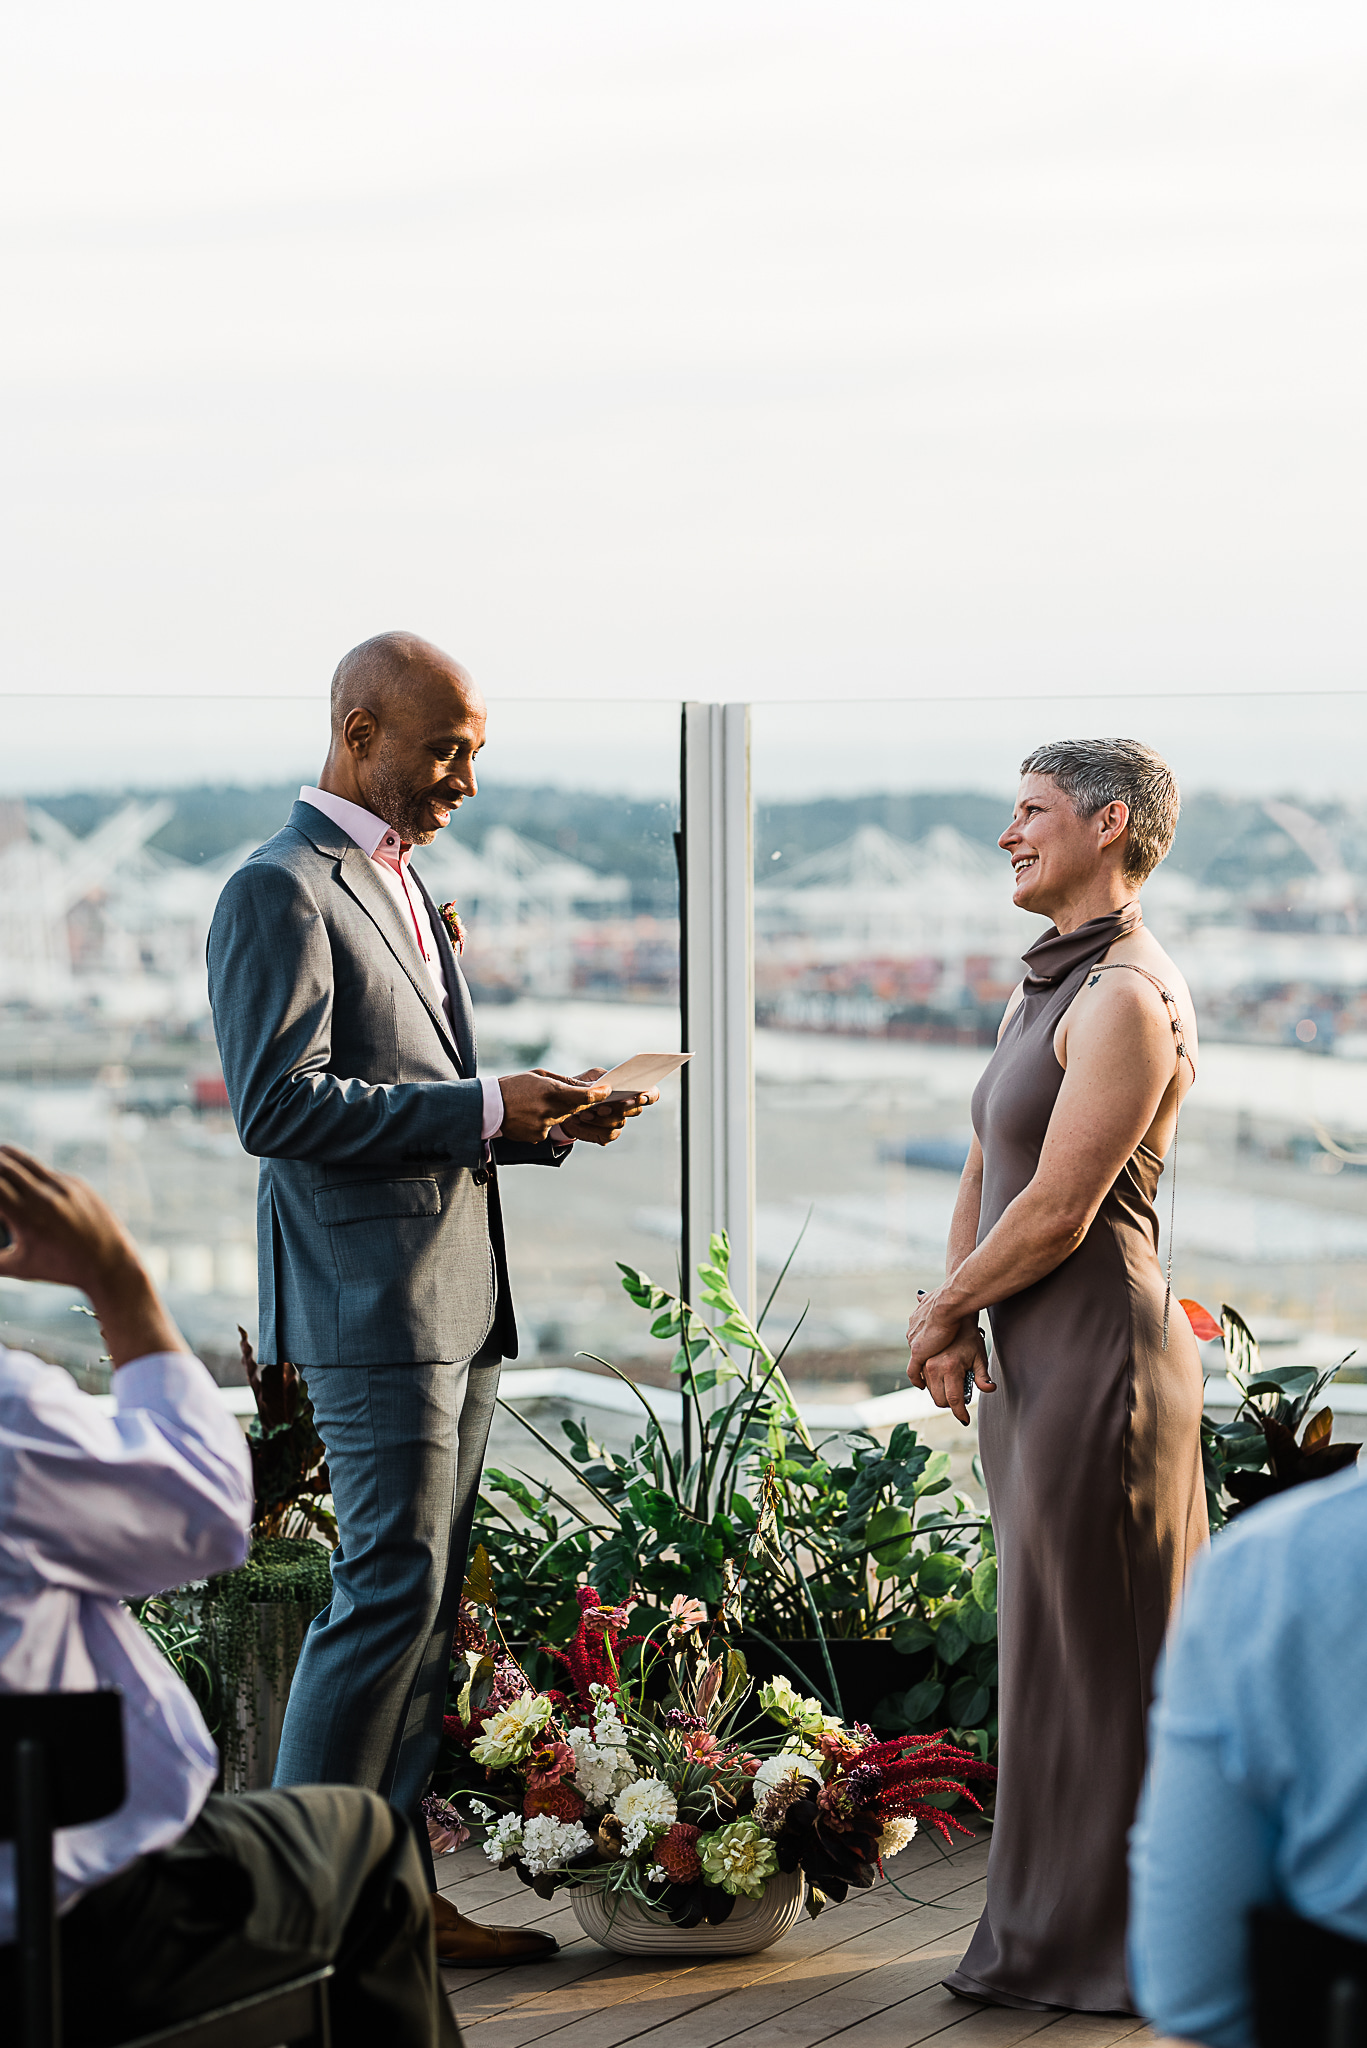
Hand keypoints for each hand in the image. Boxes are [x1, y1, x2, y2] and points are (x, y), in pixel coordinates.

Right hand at [0, 1146, 186, 1367]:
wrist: (109, 1263)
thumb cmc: (62, 1269)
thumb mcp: (21, 1268)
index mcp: (28, 1218)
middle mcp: (46, 1197)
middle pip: (7, 1166)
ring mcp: (65, 1187)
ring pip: (29, 1161)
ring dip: (9, 1154)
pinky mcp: (79, 1184)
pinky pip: (50, 1172)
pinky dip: (33, 1170)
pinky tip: (23, 1170)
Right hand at [497, 1069, 609, 1142]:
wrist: (488, 1107)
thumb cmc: (513, 1086)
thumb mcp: (538, 1075)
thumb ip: (563, 1082)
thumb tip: (584, 1086)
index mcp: (550, 1091)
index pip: (583, 1096)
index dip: (598, 1095)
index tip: (607, 1091)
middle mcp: (549, 1110)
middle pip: (575, 1109)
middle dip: (576, 1102)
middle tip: (562, 1094)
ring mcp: (543, 1126)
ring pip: (562, 1119)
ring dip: (557, 1111)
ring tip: (536, 1103)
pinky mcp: (537, 1137)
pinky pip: (550, 1129)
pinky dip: (545, 1122)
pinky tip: (530, 1115)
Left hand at [553, 1069, 658, 1146]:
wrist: (560, 1107)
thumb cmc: (576, 1089)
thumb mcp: (585, 1079)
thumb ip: (598, 1083)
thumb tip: (608, 1090)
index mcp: (625, 1088)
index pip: (650, 1093)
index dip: (649, 1095)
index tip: (640, 1096)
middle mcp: (625, 1105)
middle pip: (635, 1110)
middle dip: (620, 1109)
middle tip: (602, 1108)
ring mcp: (617, 1121)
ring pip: (619, 1123)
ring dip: (601, 1120)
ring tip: (583, 1114)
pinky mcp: (606, 1135)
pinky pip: (607, 1136)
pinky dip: (590, 1129)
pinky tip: (577, 1122)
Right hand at [907, 1301, 994, 1426]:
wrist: (949, 1309)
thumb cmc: (967, 1333)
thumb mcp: (979, 1354)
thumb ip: (982, 1375)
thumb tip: (989, 1389)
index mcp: (951, 1368)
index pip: (955, 1401)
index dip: (960, 1414)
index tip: (965, 1420)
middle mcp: (934, 1367)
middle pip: (940, 1399)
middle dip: (950, 1403)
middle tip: (960, 1399)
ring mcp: (923, 1360)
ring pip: (929, 1388)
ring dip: (939, 1390)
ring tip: (950, 1383)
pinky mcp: (916, 1354)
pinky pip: (919, 1375)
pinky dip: (927, 1380)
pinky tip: (935, 1377)